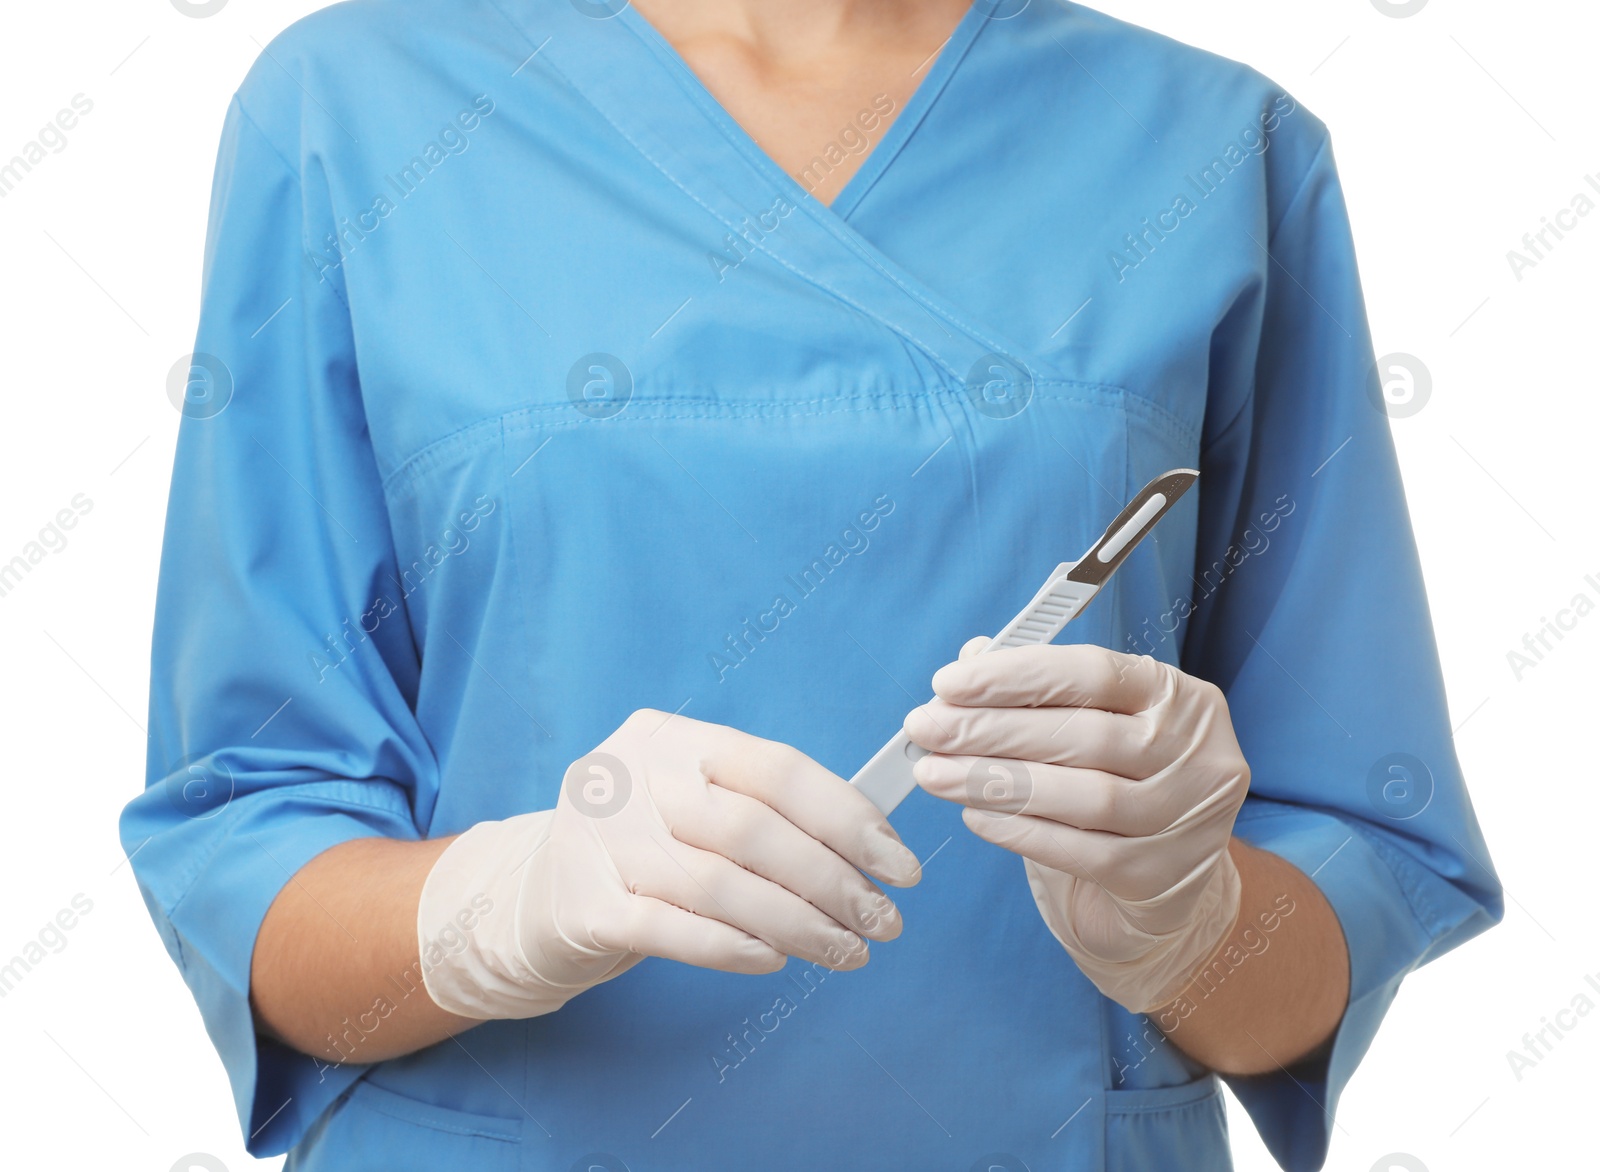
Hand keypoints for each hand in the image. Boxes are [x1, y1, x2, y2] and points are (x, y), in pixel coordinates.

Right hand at [418, 709, 920, 1019]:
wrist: (529, 900)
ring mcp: (598, 838)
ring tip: (846, 952)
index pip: (776, 767)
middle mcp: (629, 776)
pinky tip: (775, 960)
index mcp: (669, 737)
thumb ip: (765, 812)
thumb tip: (875, 845)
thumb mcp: (691, 806)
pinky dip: (733, 947)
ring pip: (720, 884)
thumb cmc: (640, 852)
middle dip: (834, 881)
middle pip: (753, 827)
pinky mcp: (580, 904)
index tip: (900, 865)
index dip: (848, 816)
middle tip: (884, 923)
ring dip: (798, 924)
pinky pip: (672, 930)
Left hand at [905, 640, 1248, 1012]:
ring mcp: (1185, 818)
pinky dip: (1019, 831)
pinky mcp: (1160, 875)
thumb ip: (1040, 690)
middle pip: (1083, 734)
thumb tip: (971, 659)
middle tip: (925, 729)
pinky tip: (975, 816)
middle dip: (990, 729)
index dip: (1015, 675)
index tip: (948, 684)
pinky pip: (1078, 852)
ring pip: (1081, 796)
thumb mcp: (1095, 726)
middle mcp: (1195, 754)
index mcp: (1180, 697)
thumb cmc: (1120, 783)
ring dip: (994, 782)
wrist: (1168, 878)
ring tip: (935, 774)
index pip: (1094, 673)